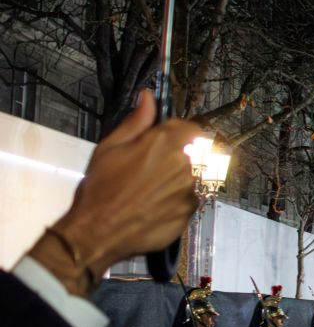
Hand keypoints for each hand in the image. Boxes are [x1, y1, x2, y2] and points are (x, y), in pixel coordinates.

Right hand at [28, 90, 202, 293]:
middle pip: (201, 151)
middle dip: (184, 155)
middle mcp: (190, 164)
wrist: (99, 230)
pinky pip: (195, 197)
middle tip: (157, 166)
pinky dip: (182, 197)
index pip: (192, 128)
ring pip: (201, 175)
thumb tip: (148, 96)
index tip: (162, 142)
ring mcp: (194, 189)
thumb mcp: (112, 146)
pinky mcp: (194, 211)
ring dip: (186, 176)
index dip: (177, 134)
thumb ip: (137, 121)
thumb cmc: (101, 187)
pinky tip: (159, 202)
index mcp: (171, 142)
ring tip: (155, 186)